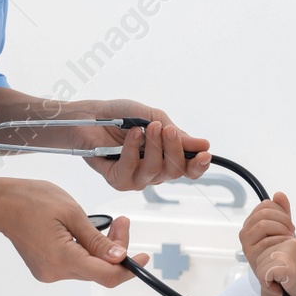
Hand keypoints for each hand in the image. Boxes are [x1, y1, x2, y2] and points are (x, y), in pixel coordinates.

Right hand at [0, 178, 149, 286]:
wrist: (0, 203)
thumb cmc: (31, 199)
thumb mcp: (72, 213)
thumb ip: (97, 239)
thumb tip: (120, 257)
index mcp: (62, 257)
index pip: (106, 275)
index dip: (130, 269)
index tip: (144, 257)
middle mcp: (55, 271)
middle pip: (99, 271)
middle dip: (117, 250)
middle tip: (124, 222)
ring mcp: (49, 272)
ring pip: (89, 268)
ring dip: (103, 249)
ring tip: (111, 223)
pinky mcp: (46, 268)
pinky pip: (76, 264)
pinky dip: (88, 251)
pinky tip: (88, 232)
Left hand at [74, 99, 211, 191]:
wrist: (91, 115)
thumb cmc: (121, 116)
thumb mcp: (153, 117)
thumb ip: (176, 134)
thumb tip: (202, 145)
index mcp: (166, 157)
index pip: (188, 169)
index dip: (198, 165)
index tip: (204, 154)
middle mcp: (153, 171)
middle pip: (174, 171)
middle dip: (174, 149)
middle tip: (168, 130)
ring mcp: (136, 178)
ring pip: (154, 171)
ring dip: (153, 147)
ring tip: (148, 127)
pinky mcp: (117, 180)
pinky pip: (129, 170)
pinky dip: (132, 150)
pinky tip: (133, 135)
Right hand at [239, 190, 295, 274]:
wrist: (279, 274)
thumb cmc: (281, 249)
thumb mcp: (283, 228)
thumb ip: (282, 211)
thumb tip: (279, 194)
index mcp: (251, 222)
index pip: (265, 205)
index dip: (281, 210)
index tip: (289, 222)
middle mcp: (245, 232)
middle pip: (264, 214)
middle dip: (282, 219)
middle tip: (292, 230)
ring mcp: (246, 244)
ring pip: (263, 224)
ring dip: (281, 229)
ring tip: (290, 238)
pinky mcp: (251, 256)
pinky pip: (266, 241)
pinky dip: (281, 241)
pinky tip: (287, 246)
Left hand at [253, 236, 295, 295]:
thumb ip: (282, 257)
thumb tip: (259, 258)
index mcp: (293, 241)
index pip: (266, 251)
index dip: (271, 268)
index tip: (286, 277)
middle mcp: (290, 243)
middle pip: (260, 257)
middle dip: (268, 274)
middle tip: (285, 283)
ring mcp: (288, 252)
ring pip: (259, 266)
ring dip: (268, 281)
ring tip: (285, 285)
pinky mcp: (285, 265)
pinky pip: (262, 275)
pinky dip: (269, 286)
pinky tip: (283, 289)